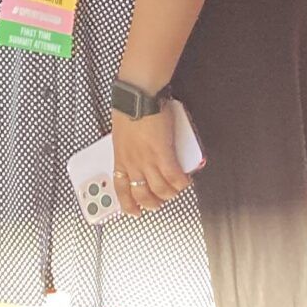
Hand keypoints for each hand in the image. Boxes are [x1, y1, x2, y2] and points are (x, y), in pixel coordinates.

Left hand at [111, 102, 192, 217]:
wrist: (138, 95)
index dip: (128, 205)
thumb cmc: (129, 106)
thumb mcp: (121, 133)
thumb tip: (138, 152)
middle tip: (161, 202)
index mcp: (120, 157)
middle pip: (142, 195)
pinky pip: (175, 177)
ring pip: (160, 190)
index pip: (121, 189)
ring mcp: (147, 160)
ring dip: (170, 194)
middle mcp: (133, 163)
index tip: (134, 211)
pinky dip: (181, 182)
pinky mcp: (163, 153)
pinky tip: (185, 180)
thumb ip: (129, 148)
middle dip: (153, 204)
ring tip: (175, 190)